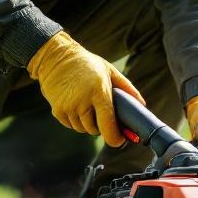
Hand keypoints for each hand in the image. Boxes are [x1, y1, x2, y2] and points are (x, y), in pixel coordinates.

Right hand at [27, 32, 143, 147]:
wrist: (56, 58)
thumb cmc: (87, 64)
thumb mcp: (109, 71)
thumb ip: (127, 88)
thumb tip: (141, 105)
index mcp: (98, 92)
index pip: (108, 125)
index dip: (116, 137)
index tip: (120, 139)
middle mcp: (82, 102)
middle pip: (95, 130)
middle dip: (102, 126)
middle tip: (102, 113)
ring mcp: (68, 107)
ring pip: (82, 129)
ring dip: (88, 124)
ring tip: (88, 106)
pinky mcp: (57, 111)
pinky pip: (71, 126)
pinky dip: (76, 120)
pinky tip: (76, 105)